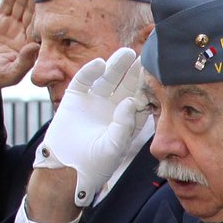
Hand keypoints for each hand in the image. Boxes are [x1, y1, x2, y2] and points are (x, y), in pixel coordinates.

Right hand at [0, 0, 39, 100]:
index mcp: (31, 47)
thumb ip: (23, 62)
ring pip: (21, 5)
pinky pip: (6, 4)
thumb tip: (34, 47)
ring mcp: (12, 25)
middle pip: (33, 12)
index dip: (46, 14)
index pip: (41, 27)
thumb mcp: (9, 74)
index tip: (52, 0)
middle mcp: (24, 33)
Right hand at [31, 47, 148, 209]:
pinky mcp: (76, 96)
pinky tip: (100, 64)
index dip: (147, 88)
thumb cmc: (94, 163)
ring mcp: (95, 100)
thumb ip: (124, 125)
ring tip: (127, 54)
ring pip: (108, 78)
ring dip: (117, 66)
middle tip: (145, 58)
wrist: (66, 168)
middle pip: (127, 85)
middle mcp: (113, 107)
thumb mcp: (114, 147)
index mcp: (127, 120)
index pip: (141, 100)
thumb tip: (131, 101)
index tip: (157, 77)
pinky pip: (85, 80)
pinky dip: (91, 71)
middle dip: (135, 73)